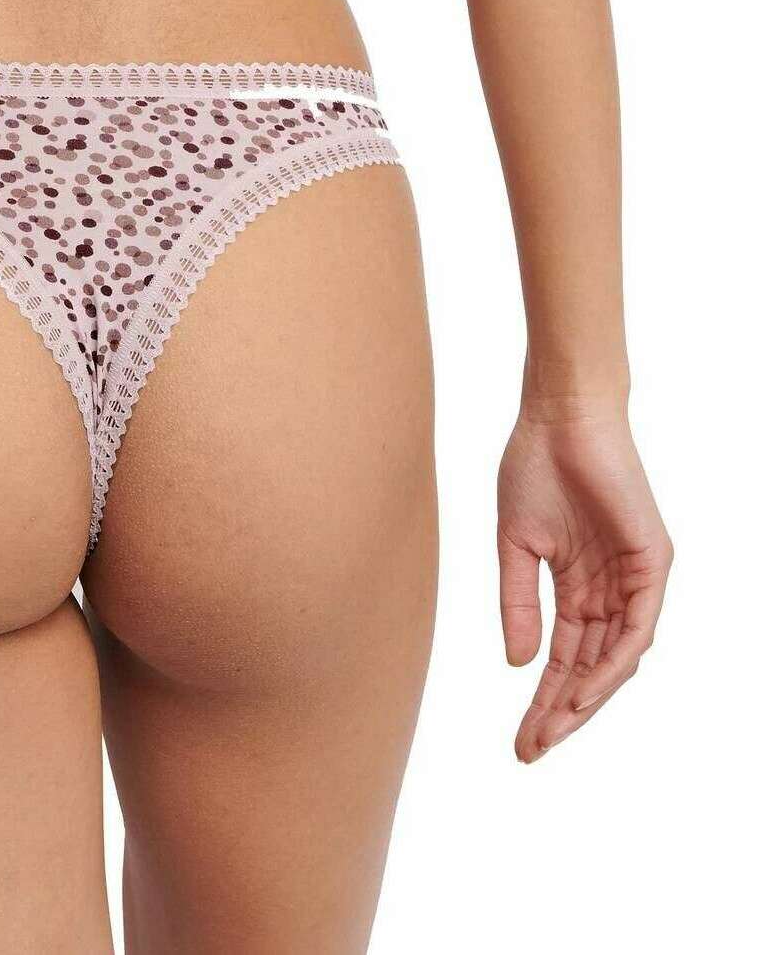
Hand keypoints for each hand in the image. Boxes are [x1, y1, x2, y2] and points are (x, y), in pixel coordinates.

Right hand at [497, 400, 671, 761]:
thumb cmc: (533, 469)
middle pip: (589, 668)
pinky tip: (585, 689)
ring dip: (587, 697)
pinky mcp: (651, 562)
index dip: (542, 700)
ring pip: (617, 657)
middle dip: (561, 712)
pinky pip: (638, 626)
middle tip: (531, 748)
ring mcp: (633, 579)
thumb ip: (519, 602)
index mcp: (577, 586)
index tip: (520, 739)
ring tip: (553, 728)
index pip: (564, 657)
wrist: (559, 418)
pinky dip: (614, 661)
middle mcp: (610, 590)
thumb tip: (518, 663)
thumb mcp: (515, 546)